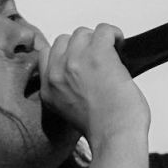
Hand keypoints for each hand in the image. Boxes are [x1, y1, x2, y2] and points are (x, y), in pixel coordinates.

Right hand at [36, 24, 149, 142]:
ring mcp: (75, 61)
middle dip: (83, 46)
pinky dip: (114, 35)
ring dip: (98, 41)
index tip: (79, 59)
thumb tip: (82, 73)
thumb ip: (67, 91)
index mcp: (48, 90)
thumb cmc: (104, 131)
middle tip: (99, 60)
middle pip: (65, 40)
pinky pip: (104, 30)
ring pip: (84, 33)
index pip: (46, 54)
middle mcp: (57, 74)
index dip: (65, 53)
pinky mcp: (97, 54)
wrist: (116, 136)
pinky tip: (120, 45)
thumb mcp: (70, 112)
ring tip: (112, 54)